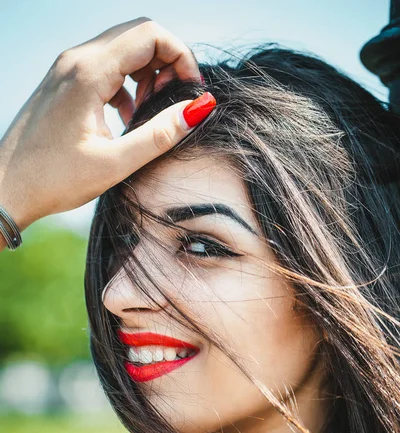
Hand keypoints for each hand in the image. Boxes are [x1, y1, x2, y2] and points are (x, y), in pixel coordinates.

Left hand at [0, 18, 211, 229]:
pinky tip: (128, 118)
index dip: (181, 57)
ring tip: (152, 112)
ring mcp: (67, 69)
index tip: (192, 92)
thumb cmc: (54, 180)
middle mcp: (76, 60)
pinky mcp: (64, 82)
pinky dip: (127, 84)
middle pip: (138, 35)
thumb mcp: (115, 163)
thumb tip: (199, 109)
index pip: (150, 35)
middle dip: (167, 62)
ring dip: (147, 73)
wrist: (6, 188)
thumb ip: (160, 135)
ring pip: (122, 49)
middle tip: (174, 102)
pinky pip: (106, 67)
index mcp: (88, 73)